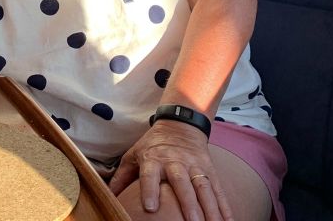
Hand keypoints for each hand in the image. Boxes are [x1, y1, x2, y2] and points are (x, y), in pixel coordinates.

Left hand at [109, 120, 231, 220]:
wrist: (180, 124)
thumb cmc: (152, 145)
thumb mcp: (133, 155)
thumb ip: (122, 177)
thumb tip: (107, 196)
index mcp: (153, 158)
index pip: (150, 174)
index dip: (150, 189)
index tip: (150, 208)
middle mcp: (176, 161)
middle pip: (183, 183)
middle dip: (188, 203)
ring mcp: (195, 165)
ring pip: (204, 186)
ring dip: (210, 207)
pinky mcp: (209, 169)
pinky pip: (218, 188)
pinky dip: (225, 206)